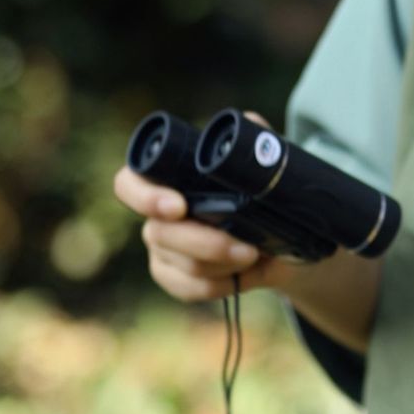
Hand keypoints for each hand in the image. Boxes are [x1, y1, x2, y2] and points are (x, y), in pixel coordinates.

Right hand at [115, 108, 290, 303]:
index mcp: (167, 180)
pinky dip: (223, 284)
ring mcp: (163, 249)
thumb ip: (255, 137)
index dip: (144, 196)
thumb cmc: (263, 192)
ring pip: (180, 264)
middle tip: (249, 247)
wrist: (283, 236)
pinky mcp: (176, 278)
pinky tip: (249, 275)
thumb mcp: (263, 162)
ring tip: (258, 255)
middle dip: (206, 243)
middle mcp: (157, 215)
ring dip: (223, 265)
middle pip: (159, 233)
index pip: (129, 183)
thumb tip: (251, 125)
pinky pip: (189, 289)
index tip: (178, 206)